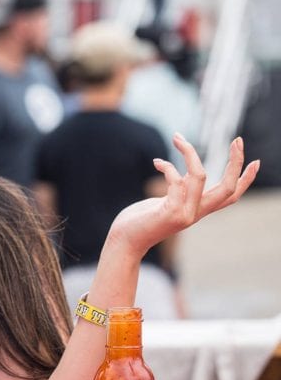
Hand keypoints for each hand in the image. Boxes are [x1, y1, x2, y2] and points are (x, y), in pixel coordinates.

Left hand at [107, 135, 259, 258]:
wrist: (123, 242)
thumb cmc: (140, 221)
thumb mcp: (165, 202)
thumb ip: (180, 189)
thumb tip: (186, 171)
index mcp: (197, 210)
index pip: (230, 197)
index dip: (245, 180)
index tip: (256, 161)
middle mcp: (195, 214)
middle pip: (228, 188)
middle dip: (235, 163)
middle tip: (237, 139)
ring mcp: (184, 214)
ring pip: (200, 176)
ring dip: (189, 152)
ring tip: (177, 137)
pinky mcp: (170, 212)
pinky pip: (176, 181)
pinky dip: (168, 167)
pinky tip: (157, 162)